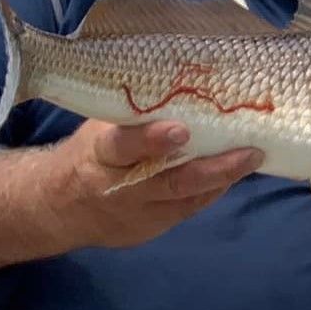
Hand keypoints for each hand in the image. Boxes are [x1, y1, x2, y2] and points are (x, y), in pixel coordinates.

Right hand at [47, 118, 262, 248]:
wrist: (58, 206)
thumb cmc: (89, 153)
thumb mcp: (99, 128)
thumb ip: (134, 114)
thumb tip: (183, 79)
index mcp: (99, 155)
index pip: (122, 146)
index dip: (151, 140)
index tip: (181, 129)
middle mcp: (118, 188)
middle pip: (166, 181)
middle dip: (210, 168)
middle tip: (248, 152)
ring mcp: (135, 214)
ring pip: (183, 199)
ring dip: (221, 179)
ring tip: (252, 158)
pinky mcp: (148, 230)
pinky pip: (186, 210)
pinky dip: (210, 191)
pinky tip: (232, 174)